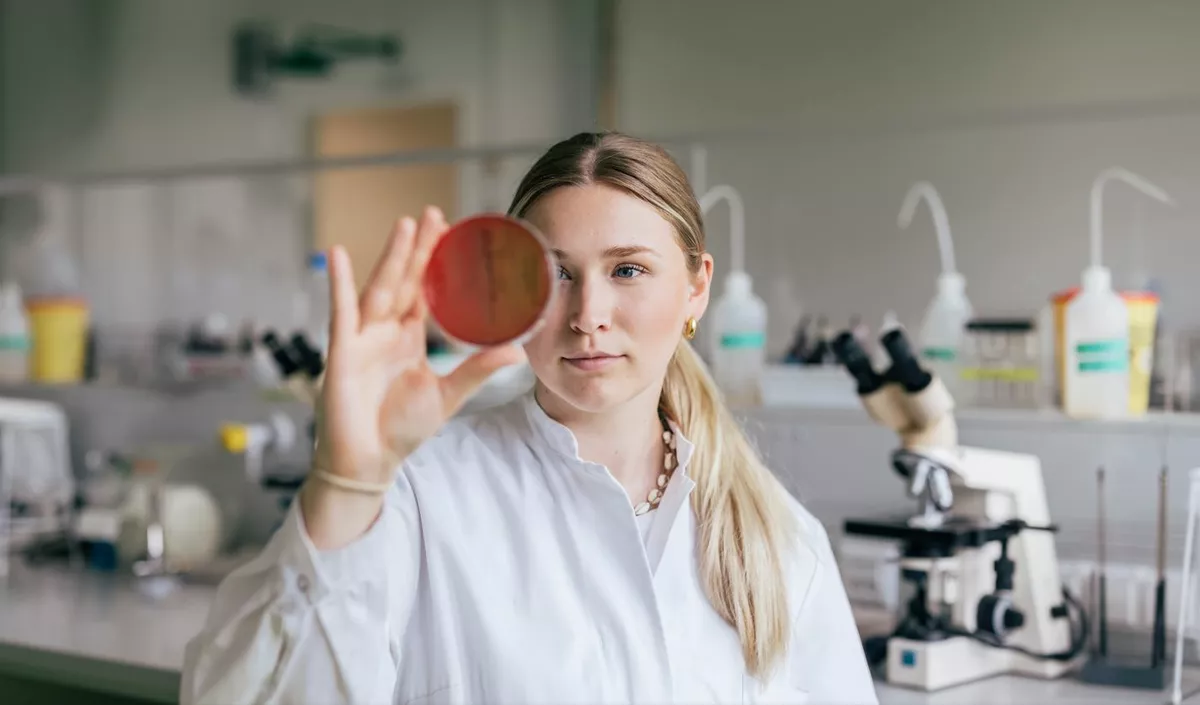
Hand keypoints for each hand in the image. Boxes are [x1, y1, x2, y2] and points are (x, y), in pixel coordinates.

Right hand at [302, 207, 525, 547]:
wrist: (370, 460)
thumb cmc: (400, 429)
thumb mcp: (447, 395)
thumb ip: (477, 371)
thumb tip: (515, 352)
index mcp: (409, 338)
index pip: (426, 291)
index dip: (437, 263)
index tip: (452, 232)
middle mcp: (386, 331)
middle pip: (405, 280)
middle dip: (419, 248)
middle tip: (434, 214)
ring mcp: (363, 338)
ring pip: (381, 287)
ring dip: (392, 256)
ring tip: (406, 224)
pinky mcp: (343, 350)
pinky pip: (340, 310)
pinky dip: (338, 282)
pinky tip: (339, 254)